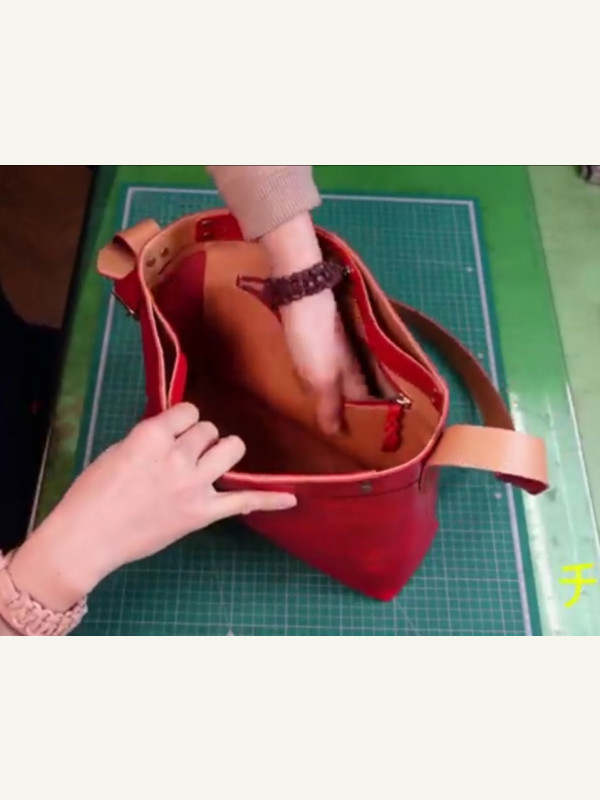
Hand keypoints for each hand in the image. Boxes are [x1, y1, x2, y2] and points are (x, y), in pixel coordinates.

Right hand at [9, 404, 295, 610]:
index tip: (171, 434)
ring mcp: (194, 485)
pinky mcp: (203, 513)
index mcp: (152, 436)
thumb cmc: (93, 492)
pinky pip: (244, 501)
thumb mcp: (119, 450)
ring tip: (208, 463)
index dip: (181, 422)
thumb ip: (153, 437)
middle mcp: (178, 456)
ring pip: (230, 448)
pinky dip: (269, 499)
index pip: (188, 411)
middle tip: (179, 458)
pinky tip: (292, 499)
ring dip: (221, 451)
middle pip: (210, 429)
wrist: (88, 537)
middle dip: (198, 439)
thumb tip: (179, 428)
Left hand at [261, 213, 367, 433]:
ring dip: (340, 390)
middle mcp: (353, 356)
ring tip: (331, 407)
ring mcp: (338, 341)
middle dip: (355, 406)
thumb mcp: (319, 373)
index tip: (362, 439)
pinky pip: (330, 360)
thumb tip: (335, 431)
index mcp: (356, 368)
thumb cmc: (312, 333)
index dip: (367, 420)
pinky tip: (316, 377)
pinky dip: (327, 374)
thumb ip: (328, 402)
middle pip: (358, 387)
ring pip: (344, 373)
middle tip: (346, 426)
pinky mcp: (323, 331)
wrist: (301, 285)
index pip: (368, 401)